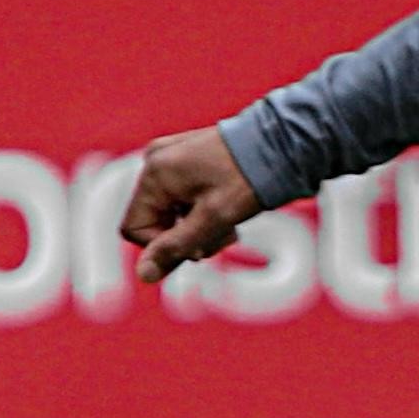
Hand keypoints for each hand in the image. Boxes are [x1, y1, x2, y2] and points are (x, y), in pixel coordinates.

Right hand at [120, 127, 261, 284]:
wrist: (284, 142)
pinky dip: (203, 210)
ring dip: (199, 227)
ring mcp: (172, 156)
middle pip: (155, 220)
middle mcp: (156, 160)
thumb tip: (143, 274)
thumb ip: (176, 247)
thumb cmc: (249, 178)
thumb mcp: (212, 219)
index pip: (135, 228)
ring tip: (231, 224)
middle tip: (224, 236)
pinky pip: (183, 196)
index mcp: (155, 173)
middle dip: (187, 237)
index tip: (199, 247)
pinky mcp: (188, 157)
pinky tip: (229, 209)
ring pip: (171, 211)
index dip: (164, 247)